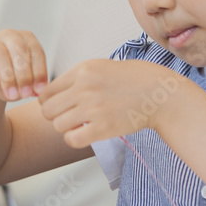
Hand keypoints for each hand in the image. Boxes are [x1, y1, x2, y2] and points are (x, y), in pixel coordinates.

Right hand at [0, 30, 48, 112]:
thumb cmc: (11, 77)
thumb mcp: (24, 80)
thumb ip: (31, 85)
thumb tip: (36, 92)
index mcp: (26, 39)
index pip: (36, 51)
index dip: (39, 72)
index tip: (39, 91)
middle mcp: (9, 36)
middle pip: (19, 50)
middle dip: (24, 75)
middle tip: (26, 95)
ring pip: (0, 56)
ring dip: (8, 79)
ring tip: (11, 97)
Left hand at [37, 59, 189, 148]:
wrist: (159, 93)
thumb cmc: (134, 79)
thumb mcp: (101, 66)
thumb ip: (77, 78)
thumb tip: (54, 93)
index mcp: (82, 70)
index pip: (46, 92)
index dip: (50, 102)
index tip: (61, 107)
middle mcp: (84, 87)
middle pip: (47, 110)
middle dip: (55, 116)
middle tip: (69, 117)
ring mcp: (93, 108)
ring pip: (57, 125)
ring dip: (66, 128)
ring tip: (81, 124)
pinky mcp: (102, 127)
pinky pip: (71, 139)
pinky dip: (75, 139)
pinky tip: (86, 133)